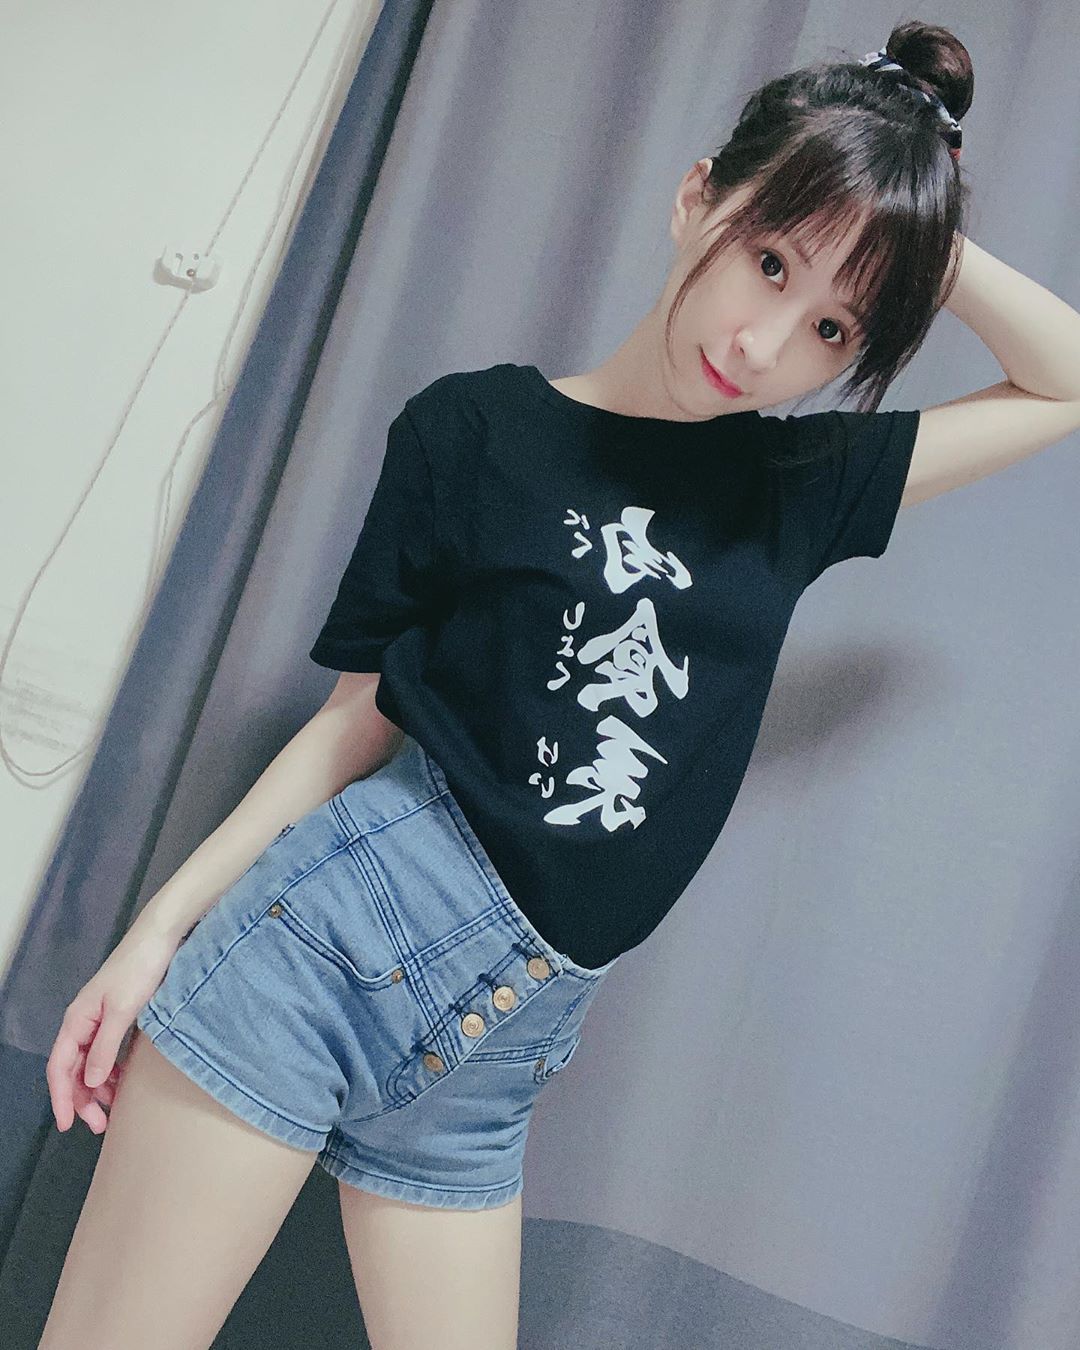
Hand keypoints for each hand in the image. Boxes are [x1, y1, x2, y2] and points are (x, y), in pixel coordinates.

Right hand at [45, 925, 181, 1133]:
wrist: (162, 936)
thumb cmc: (140, 967)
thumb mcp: (122, 1010)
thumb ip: (105, 1047)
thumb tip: (91, 1082)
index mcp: (77, 1019)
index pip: (60, 1067)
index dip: (61, 1098)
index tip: (67, 1125)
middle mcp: (84, 1021)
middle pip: (74, 1069)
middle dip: (82, 1099)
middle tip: (99, 1125)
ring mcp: (101, 1018)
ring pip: (91, 1062)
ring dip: (98, 1088)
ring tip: (112, 1110)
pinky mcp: (119, 1015)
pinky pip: (107, 1051)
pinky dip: (112, 1071)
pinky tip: (123, 1083)